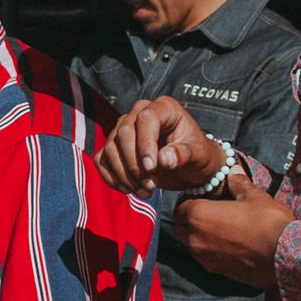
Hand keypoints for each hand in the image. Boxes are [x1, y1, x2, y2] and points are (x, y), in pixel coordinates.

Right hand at [96, 96, 225, 196]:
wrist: (189, 167)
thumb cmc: (197, 155)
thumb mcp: (198, 154)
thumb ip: (183, 154)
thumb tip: (164, 159)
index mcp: (164, 108)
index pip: (146, 119)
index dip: (145, 144)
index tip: (151, 168)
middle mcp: (140, 113)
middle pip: (124, 134)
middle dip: (134, 164)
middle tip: (150, 185)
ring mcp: (123, 129)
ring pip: (111, 149)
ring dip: (124, 175)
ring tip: (145, 192)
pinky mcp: (114, 147)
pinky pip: (102, 160)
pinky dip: (111, 177)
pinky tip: (127, 189)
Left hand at [173, 175, 292, 288]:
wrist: (285, 256)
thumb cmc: (268, 222)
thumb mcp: (254, 197)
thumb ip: (239, 185)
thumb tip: (233, 172)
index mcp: (198, 215)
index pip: (180, 207)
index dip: (190, 202)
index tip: (202, 199)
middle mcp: (195, 239)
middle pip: (181, 228)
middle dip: (190, 221)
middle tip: (209, 214)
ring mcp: (205, 258)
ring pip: (192, 245)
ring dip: (199, 237)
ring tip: (221, 229)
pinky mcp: (217, 271)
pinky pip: (207, 258)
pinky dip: (212, 251)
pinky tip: (230, 245)